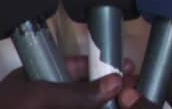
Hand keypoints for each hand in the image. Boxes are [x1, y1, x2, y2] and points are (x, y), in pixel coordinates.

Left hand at [0, 55, 132, 108]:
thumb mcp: (39, 98)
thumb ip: (76, 92)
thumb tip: (114, 82)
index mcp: (38, 79)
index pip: (76, 67)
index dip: (101, 68)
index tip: (126, 69)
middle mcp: (45, 99)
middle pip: (84, 94)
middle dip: (107, 93)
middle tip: (133, 94)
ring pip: (81, 107)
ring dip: (101, 105)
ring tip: (127, 103)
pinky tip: (107, 108)